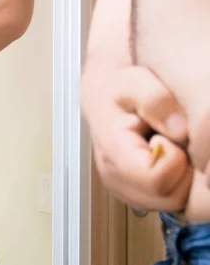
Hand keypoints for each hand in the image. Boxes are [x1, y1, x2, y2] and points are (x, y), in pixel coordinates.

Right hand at [82, 66, 192, 211]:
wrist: (102, 95)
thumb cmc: (117, 89)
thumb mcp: (135, 82)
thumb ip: (155, 101)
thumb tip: (179, 130)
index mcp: (112, 154)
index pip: (157, 181)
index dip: (174, 158)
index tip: (167, 134)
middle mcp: (115, 178)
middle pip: (168, 197)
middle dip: (182, 170)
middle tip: (169, 140)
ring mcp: (124, 189)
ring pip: (171, 203)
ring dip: (180, 177)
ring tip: (168, 147)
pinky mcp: (135, 194)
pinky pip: (169, 202)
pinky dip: (176, 183)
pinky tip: (166, 159)